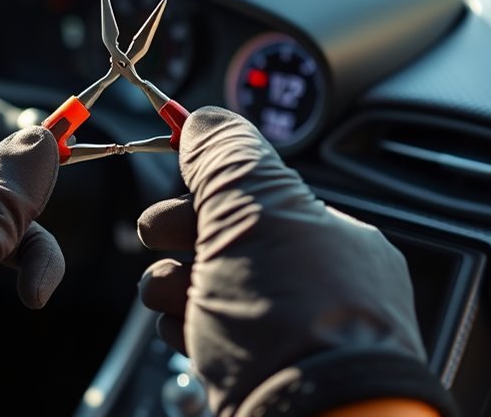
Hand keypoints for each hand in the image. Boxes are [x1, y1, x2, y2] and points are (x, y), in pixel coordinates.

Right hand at [139, 107, 452, 415]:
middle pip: (231, 240)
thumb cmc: (293, 322)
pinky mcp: (259, 373)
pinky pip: (212, 334)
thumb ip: (227, 155)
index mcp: (331, 237)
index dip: (211, 181)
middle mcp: (318, 285)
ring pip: (215, 289)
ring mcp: (289, 333)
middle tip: (159, 235)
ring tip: (171, 294)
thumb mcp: (253, 211)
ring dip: (176, 283)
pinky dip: (187, 327)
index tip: (175, 174)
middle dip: (183, 234)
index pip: (262, 192)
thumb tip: (205, 117)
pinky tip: (184, 332)